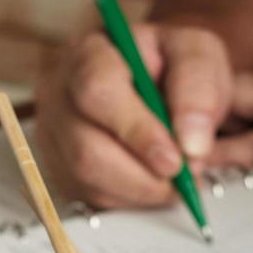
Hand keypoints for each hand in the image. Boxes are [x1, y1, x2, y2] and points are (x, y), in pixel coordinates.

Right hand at [34, 23, 231, 207]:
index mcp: (90, 54)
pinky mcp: (59, 169)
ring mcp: (53, 135)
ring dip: (141, 189)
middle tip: (182, 175)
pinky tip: (152, 179)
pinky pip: (90, 198)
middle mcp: (60, 94)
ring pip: (88, 180)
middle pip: (87, 149)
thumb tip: (191, 144)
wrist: (156, 85)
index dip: (137, 131)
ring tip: (175, 177)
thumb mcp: (197, 56)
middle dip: (142, 174)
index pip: (98, 92)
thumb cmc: (168, 66)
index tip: (174, 158)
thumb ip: (198, 91)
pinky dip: (131, 198)